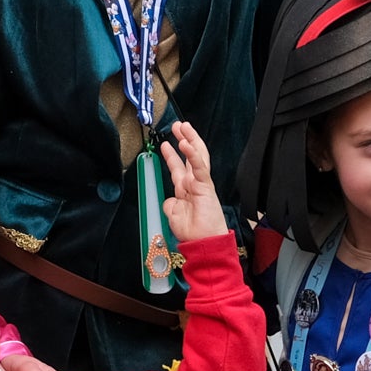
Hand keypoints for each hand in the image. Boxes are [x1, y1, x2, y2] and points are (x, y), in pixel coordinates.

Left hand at [157, 121, 225, 243]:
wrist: (203, 244)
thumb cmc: (192, 233)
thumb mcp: (173, 216)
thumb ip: (170, 204)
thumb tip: (169, 199)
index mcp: (186, 191)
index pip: (178, 168)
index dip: (171, 155)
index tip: (165, 144)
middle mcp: (194, 184)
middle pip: (189, 156)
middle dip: (184, 140)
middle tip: (178, 126)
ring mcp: (201, 184)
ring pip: (197, 156)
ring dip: (190, 140)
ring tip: (183, 127)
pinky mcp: (206, 187)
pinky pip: (199, 167)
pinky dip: (193, 155)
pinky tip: (186, 144)